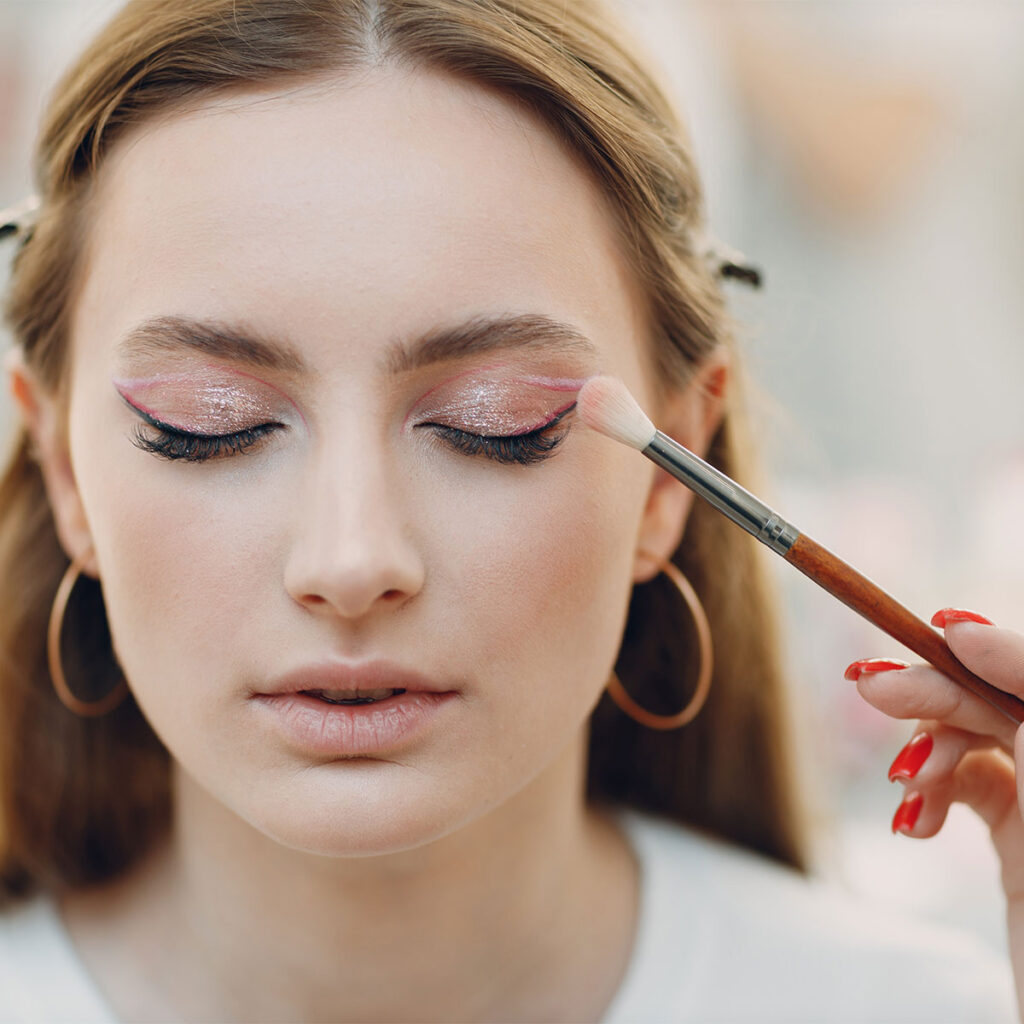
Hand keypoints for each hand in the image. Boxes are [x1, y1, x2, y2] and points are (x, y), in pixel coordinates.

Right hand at [851, 608, 1023, 1008]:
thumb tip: (962, 627)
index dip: (991, 644)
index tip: (931, 630)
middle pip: (995, 696)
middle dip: (933, 694)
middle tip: (866, 688)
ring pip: (971, 735)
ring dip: (924, 752)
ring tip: (903, 790)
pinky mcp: (1019, 828)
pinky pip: (965, 783)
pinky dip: (928, 793)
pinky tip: (913, 820)